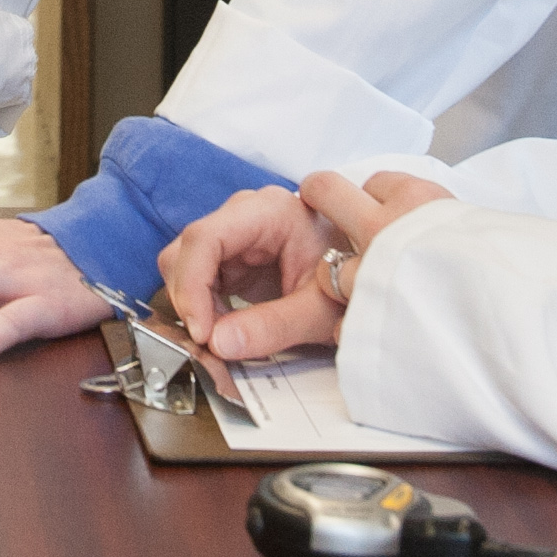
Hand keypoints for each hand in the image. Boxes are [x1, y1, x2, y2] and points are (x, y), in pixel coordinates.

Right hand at [162, 170, 455, 361]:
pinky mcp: (233, 256)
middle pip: (186, 250)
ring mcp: (236, 233)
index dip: (192, 285)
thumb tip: (219, 344)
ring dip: (193, 305)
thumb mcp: (319, 309)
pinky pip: (199, 279)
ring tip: (219, 339)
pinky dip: (202, 308)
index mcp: (269, 212)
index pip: (206, 238)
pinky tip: (222, 331)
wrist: (371, 273)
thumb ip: (273, 326)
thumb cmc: (353, 278)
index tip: (201, 330)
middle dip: (189, 299)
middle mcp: (245, 215)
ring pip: (184, 264)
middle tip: (208, 343)